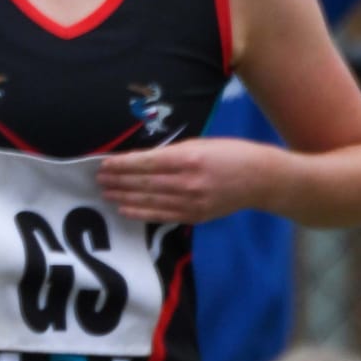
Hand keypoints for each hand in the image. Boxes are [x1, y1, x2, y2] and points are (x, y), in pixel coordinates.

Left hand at [97, 138, 273, 223]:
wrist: (262, 179)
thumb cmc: (230, 155)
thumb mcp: (200, 144)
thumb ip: (170, 153)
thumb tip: (139, 159)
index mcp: (188, 159)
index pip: (145, 163)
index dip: (121, 165)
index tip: (104, 164)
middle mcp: (187, 182)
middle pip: (143, 182)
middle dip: (118, 180)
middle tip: (98, 179)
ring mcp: (191, 202)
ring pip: (148, 199)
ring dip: (123, 195)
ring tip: (105, 192)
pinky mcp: (194, 216)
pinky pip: (161, 215)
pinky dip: (140, 212)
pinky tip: (124, 208)